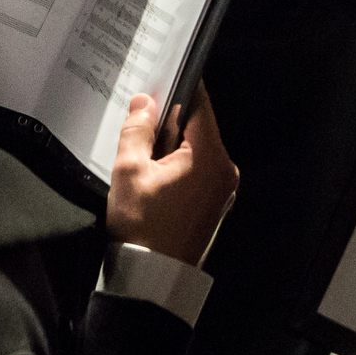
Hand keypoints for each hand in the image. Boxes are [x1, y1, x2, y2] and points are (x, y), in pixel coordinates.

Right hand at [107, 86, 235, 266]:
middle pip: (198, 125)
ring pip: (196, 147)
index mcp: (210, 157)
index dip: (179, 86)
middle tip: (140, 115)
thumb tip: (144, 103)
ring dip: (171, 143)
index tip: (161, 74)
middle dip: (169, 119)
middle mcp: (225, 169)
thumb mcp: (129, 172)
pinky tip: (153, 171)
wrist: (152, 280)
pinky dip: (178, 162)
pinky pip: (198, 168)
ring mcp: (223, 188)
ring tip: (142, 148)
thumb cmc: (142, 227)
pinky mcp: (214, 203)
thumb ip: (137, 130)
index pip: (199, 104)